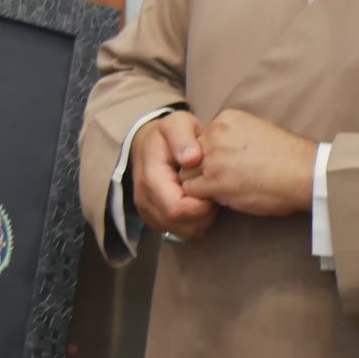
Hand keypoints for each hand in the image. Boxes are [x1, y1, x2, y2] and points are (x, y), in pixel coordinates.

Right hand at [131, 111, 216, 241]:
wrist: (150, 145)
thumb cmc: (168, 135)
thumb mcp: (177, 124)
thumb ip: (183, 137)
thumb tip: (191, 159)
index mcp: (150, 177)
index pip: (176, 209)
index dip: (200, 206)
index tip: (212, 190)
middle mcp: (144, 199)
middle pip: (181, 225)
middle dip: (204, 215)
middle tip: (214, 194)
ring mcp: (148, 212)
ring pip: (183, 232)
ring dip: (201, 220)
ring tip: (206, 197)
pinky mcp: (155, 219)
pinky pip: (181, 232)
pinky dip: (195, 223)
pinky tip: (199, 203)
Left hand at [180, 110, 317, 216]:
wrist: (306, 174)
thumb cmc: (289, 158)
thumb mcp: (257, 132)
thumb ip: (232, 138)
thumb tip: (217, 152)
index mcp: (226, 119)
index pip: (201, 138)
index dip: (211, 156)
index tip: (229, 166)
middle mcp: (215, 133)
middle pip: (190, 155)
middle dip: (202, 169)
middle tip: (224, 181)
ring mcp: (213, 157)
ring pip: (187, 173)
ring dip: (201, 185)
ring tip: (225, 191)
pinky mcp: (214, 180)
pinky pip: (192, 190)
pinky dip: (204, 198)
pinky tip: (224, 199)